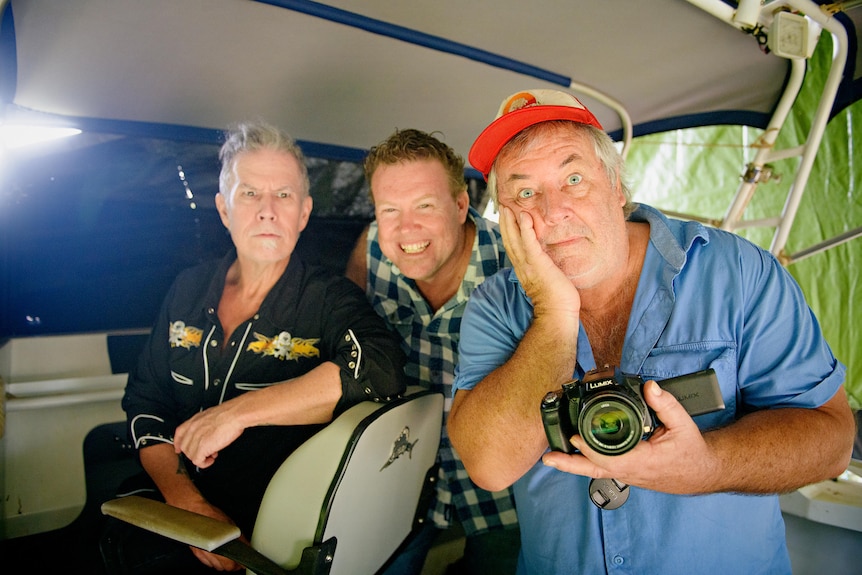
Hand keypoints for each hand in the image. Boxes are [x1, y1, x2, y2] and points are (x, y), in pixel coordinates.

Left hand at [174, 403, 243, 467]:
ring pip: (190, 455)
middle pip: (185, 447)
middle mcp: (193, 429)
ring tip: (213, 454)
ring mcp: (196, 438)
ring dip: (201, 457)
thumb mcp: (212, 415)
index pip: (179, 433)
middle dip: (194, 452)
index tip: (179, 449)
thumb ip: (205, 424)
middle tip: (206, 451)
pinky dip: (204, 463)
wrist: (235, 415)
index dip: (178, 443)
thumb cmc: (229, 414)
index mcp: (195, 420)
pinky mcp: (202, 447)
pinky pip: (197, 461)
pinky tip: (211, 459)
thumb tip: (208, 432)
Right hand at [182, 499, 245, 570]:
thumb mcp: (230, 525)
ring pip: (217, 567)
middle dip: (233, 565)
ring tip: (227, 556)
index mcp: (221, 545)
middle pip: (226, 567)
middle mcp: (212, 552)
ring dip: (223, 564)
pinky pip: (208, 563)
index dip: (240, 564)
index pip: (233, 564)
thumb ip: (239, 539)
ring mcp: (203, 554)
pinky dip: (213, 562)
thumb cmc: (211, 516)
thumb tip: (246, 546)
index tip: (243, 562)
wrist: (194, 512)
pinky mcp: (197, 553)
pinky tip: (216, 554)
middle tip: (237, 560)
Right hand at [499, 206, 579, 317]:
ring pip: (515, 240)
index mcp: (524, 269)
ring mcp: (528, 265)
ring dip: (511, 222)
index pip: (513, 247)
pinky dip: (525, 229)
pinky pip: (529, 243)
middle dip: (505, 223)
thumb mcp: (546, 281)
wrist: (557, 313)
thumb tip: (546, 263)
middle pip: (509, 240)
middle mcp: (522, 266)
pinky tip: (524, 216)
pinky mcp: (538, 264)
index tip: (506, 219)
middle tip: (502, 207)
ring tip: (507, 208)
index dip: (508, 232)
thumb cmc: (556, 300)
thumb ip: (542, 270)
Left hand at [541, 380, 719, 493]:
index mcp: (643, 461)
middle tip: (548, 457)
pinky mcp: (626, 472)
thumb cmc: (691, 450)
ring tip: (551, 456)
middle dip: (570, 464)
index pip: (610, 458)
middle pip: (594, 470)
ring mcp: (627, 474)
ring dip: (573, 464)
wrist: (701, 471)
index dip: (590, 449)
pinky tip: (571, 455)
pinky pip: (602, 469)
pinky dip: (585, 463)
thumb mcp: (683, 424)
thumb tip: (649, 387)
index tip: (575, 436)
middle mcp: (631, 471)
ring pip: (595, 471)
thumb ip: (665, 404)